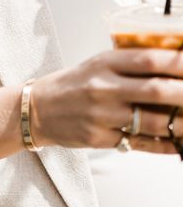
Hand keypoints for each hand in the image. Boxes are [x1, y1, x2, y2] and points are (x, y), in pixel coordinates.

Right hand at [29, 48, 182, 153]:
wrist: (38, 110)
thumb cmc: (74, 85)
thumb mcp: (99, 63)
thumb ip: (131, 63)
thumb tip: (174, 64)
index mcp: (105, 64)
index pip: (149, 60)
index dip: (178, 63)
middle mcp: (103, 89)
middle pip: (154, 91)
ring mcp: (101, 117)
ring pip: (148, 122)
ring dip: (177, 124)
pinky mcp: (98, 139)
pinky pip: (136, 143)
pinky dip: (161, 146)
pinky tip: (177, 146)